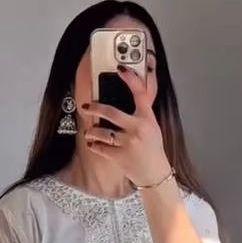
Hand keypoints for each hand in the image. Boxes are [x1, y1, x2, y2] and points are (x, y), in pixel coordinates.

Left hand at [80, 66, 171, 187]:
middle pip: (111, 113)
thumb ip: (141, 113)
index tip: (120, 68)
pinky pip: (100, 148)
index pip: (140, 92)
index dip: (130, 78)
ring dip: (92, 131)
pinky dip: (94, 146)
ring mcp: (128, 143)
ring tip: (89, 132)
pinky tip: (92, 144)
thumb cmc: (153, 150)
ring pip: (102, 132)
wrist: (155, 174)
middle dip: (95, 108)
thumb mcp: (153, 127)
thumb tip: (124, 99)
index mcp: (148, 118)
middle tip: (86, 107)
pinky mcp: (120, 157)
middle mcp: (138, 128)